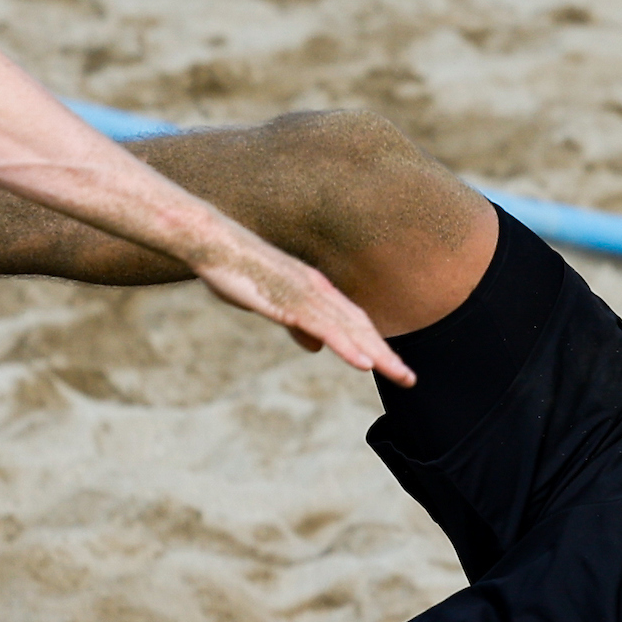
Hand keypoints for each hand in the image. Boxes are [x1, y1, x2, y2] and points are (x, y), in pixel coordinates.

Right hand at [193, 231, 413, 385]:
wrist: (212, 241)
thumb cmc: (236, 269)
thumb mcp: (270, 302)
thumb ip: (296, 324)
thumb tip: (316, 347)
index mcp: (315, 288)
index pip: (353, 321)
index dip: (375, 343)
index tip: (393, 365)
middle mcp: (318, 290)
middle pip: (360, 327)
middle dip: (386, 355)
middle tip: (409, 379)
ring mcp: (305, 295)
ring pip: (349, 330)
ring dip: (376, 355)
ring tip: (400, 376)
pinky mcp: (288, 302)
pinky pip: (324, 328)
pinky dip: (347, 346)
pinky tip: (364, 364)